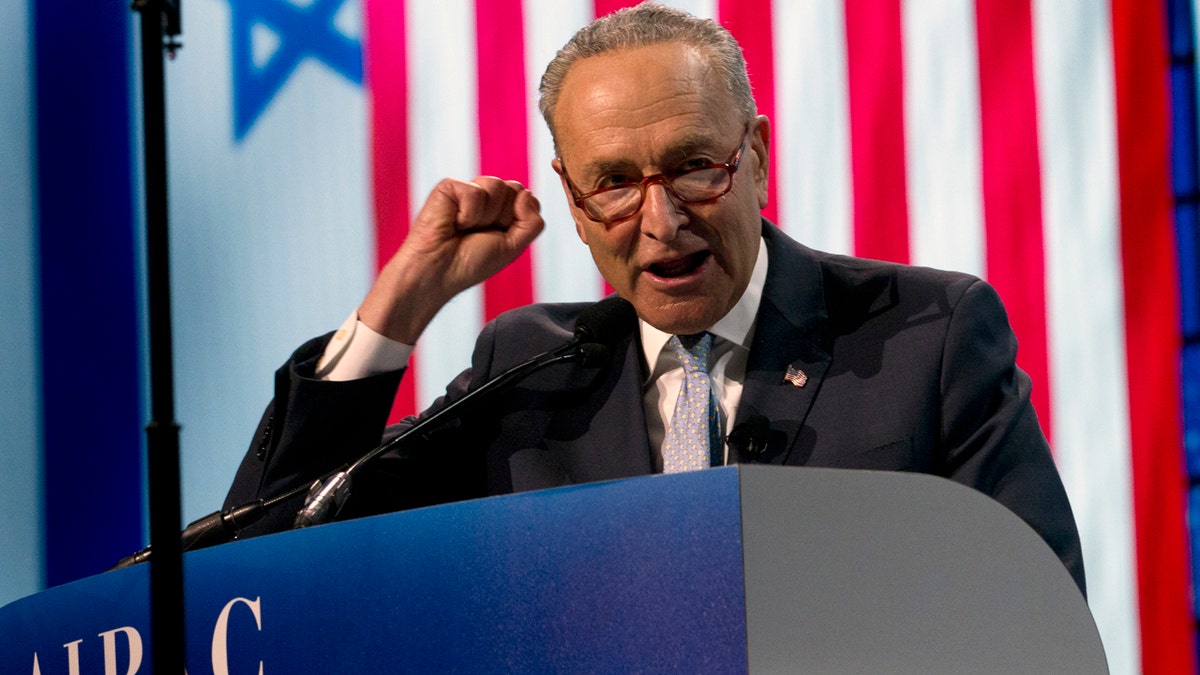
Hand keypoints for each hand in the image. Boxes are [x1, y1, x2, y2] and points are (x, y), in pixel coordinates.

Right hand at [359, 177, 543, 342]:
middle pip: (516, 189)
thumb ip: (532, 222)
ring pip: (498, 187)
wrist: (439, 271)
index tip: (497, 238)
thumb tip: (527, 192)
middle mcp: (487, 195)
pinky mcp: (450, 186)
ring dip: (484, 217)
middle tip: (479, 233)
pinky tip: (453, 222)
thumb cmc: (471, 262)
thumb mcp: (514, 247)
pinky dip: (467, 214)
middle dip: (502, 217)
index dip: (517, 221)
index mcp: (503, 208)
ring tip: (464, 227)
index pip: (528, 199)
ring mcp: (469, 189)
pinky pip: (476, 192)